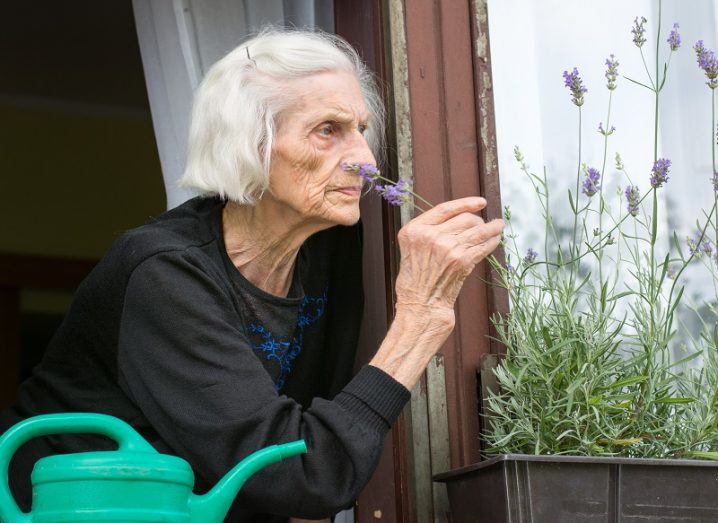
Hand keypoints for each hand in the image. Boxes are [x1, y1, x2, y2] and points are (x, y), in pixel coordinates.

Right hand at [370, 196, 503, 389]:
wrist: (420, 305)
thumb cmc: (416, 279)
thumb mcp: (412, 248)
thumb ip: (429, 231)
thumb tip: (461, 217)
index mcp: (414, 230)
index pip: (444, 209)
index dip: (465, 203)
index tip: (480, 202)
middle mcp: (429, 236)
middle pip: (464, 218)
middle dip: (478, 221)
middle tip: (485, 224)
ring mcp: (447, 248)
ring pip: (478, 230)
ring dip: (492, 228)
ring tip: (499, 226)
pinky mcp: (461, 261)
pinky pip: (482, 246)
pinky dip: (492, 241)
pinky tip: (496, 240)